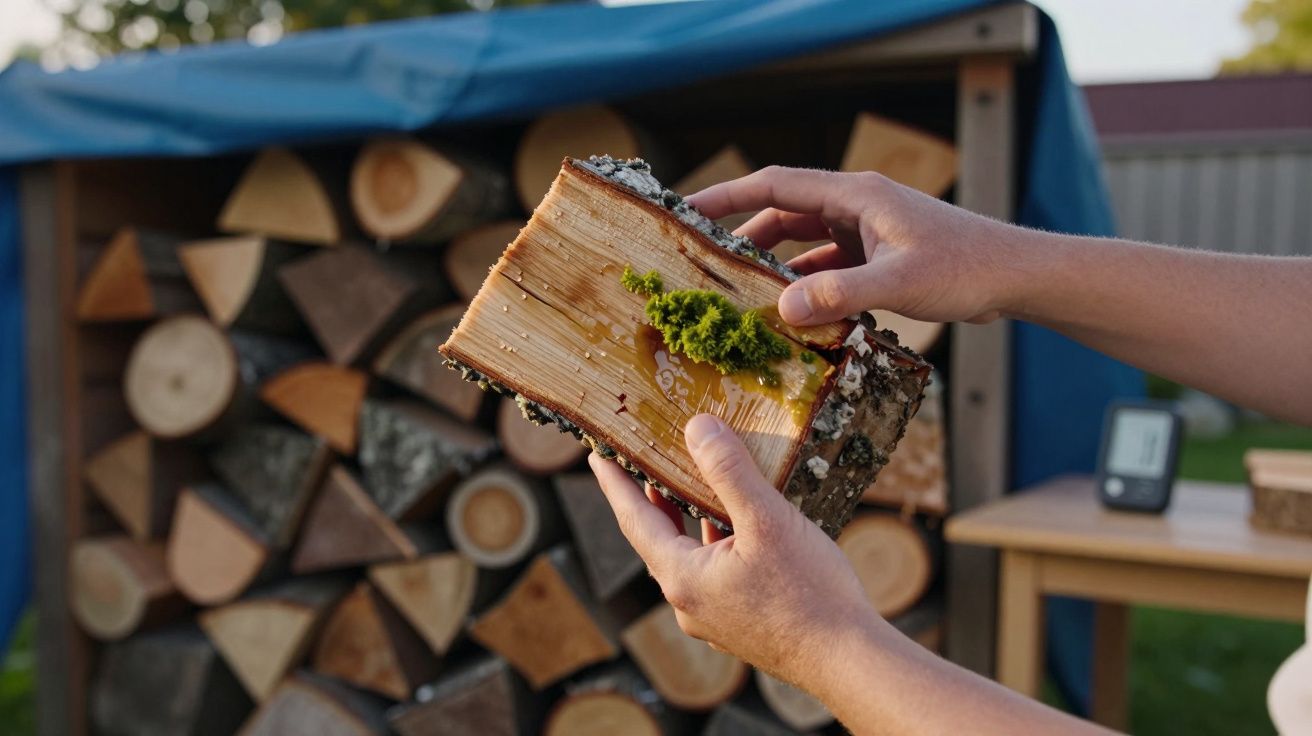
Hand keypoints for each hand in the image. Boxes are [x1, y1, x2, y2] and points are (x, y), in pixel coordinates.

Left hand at [588, 413, 882, 689]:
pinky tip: (735, 524)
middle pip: (658, 538)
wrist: (848, 660)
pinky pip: (714, 571)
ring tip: (685, 481)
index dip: (614, 483)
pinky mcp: (740, 622)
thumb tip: (697, 428)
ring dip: (685, 518)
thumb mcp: (767, 520)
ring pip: (689, 555)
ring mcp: (714, 617)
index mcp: (683, 577)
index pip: (633, 520)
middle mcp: (689, 602)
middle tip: (639, 460)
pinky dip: (714, 540)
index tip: (597, 454)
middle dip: (649, 496)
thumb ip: (729, 472)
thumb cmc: (810, 594)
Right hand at [688, 166, 1031, 326]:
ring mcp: (867, 232)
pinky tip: (794, 317)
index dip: (727, 196)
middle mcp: (855, 207)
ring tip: (740, 298)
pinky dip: (808, 288)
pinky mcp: (879, 257)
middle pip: (783, 215)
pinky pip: (829, 269)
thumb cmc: (965, 267)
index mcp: (854, 195)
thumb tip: (782, 309)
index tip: (686, 211)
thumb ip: (840, 294)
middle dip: (742, 240)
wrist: (1015, 276)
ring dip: (775, 269)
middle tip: (704, 266)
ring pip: (804, 245)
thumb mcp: (898, 282)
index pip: (775, 186)